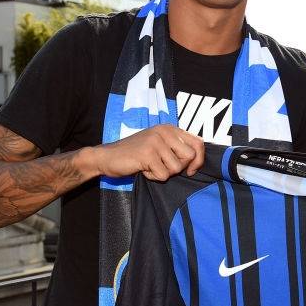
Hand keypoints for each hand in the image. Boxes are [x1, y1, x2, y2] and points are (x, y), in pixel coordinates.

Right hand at [90, 125, 204, 181]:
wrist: (107, 157)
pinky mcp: (147, 154)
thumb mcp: (158, 145)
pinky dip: (153, 177)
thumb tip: (198, 160)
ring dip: (164, 173)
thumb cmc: (135, 154)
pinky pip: (163, 175)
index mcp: (169, 128)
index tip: (191, 169)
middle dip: (180, 168)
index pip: (198, 142)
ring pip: (176, 168)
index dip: (199, 159)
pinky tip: (143, 169)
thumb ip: (177, 147)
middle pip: (190, 156)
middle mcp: (164, 131)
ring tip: (150, 166)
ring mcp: (155, 142)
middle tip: (164, 167)